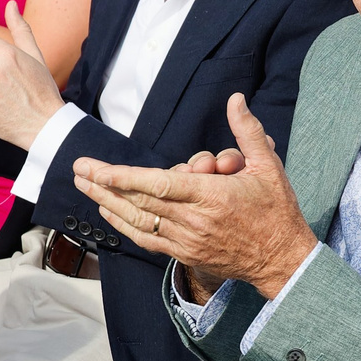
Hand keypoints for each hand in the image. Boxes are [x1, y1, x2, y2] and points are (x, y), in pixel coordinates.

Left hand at [71, 94, 318, 295]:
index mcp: (213, 197)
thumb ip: (248, 132)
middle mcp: (194, 221)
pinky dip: (123, 226)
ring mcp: (187, 240)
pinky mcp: (185, 254)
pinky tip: (107, 212)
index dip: (125, 177)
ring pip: (138, 220)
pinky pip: (147, 239)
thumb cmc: (277, 210)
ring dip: (107, 203)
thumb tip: (235, 100)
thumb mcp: (269, 166)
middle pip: (139, 201)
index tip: (99, 169)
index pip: (159, 185)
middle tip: (77, 169)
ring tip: (83, 186)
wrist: (283, 260)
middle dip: (104, 184)